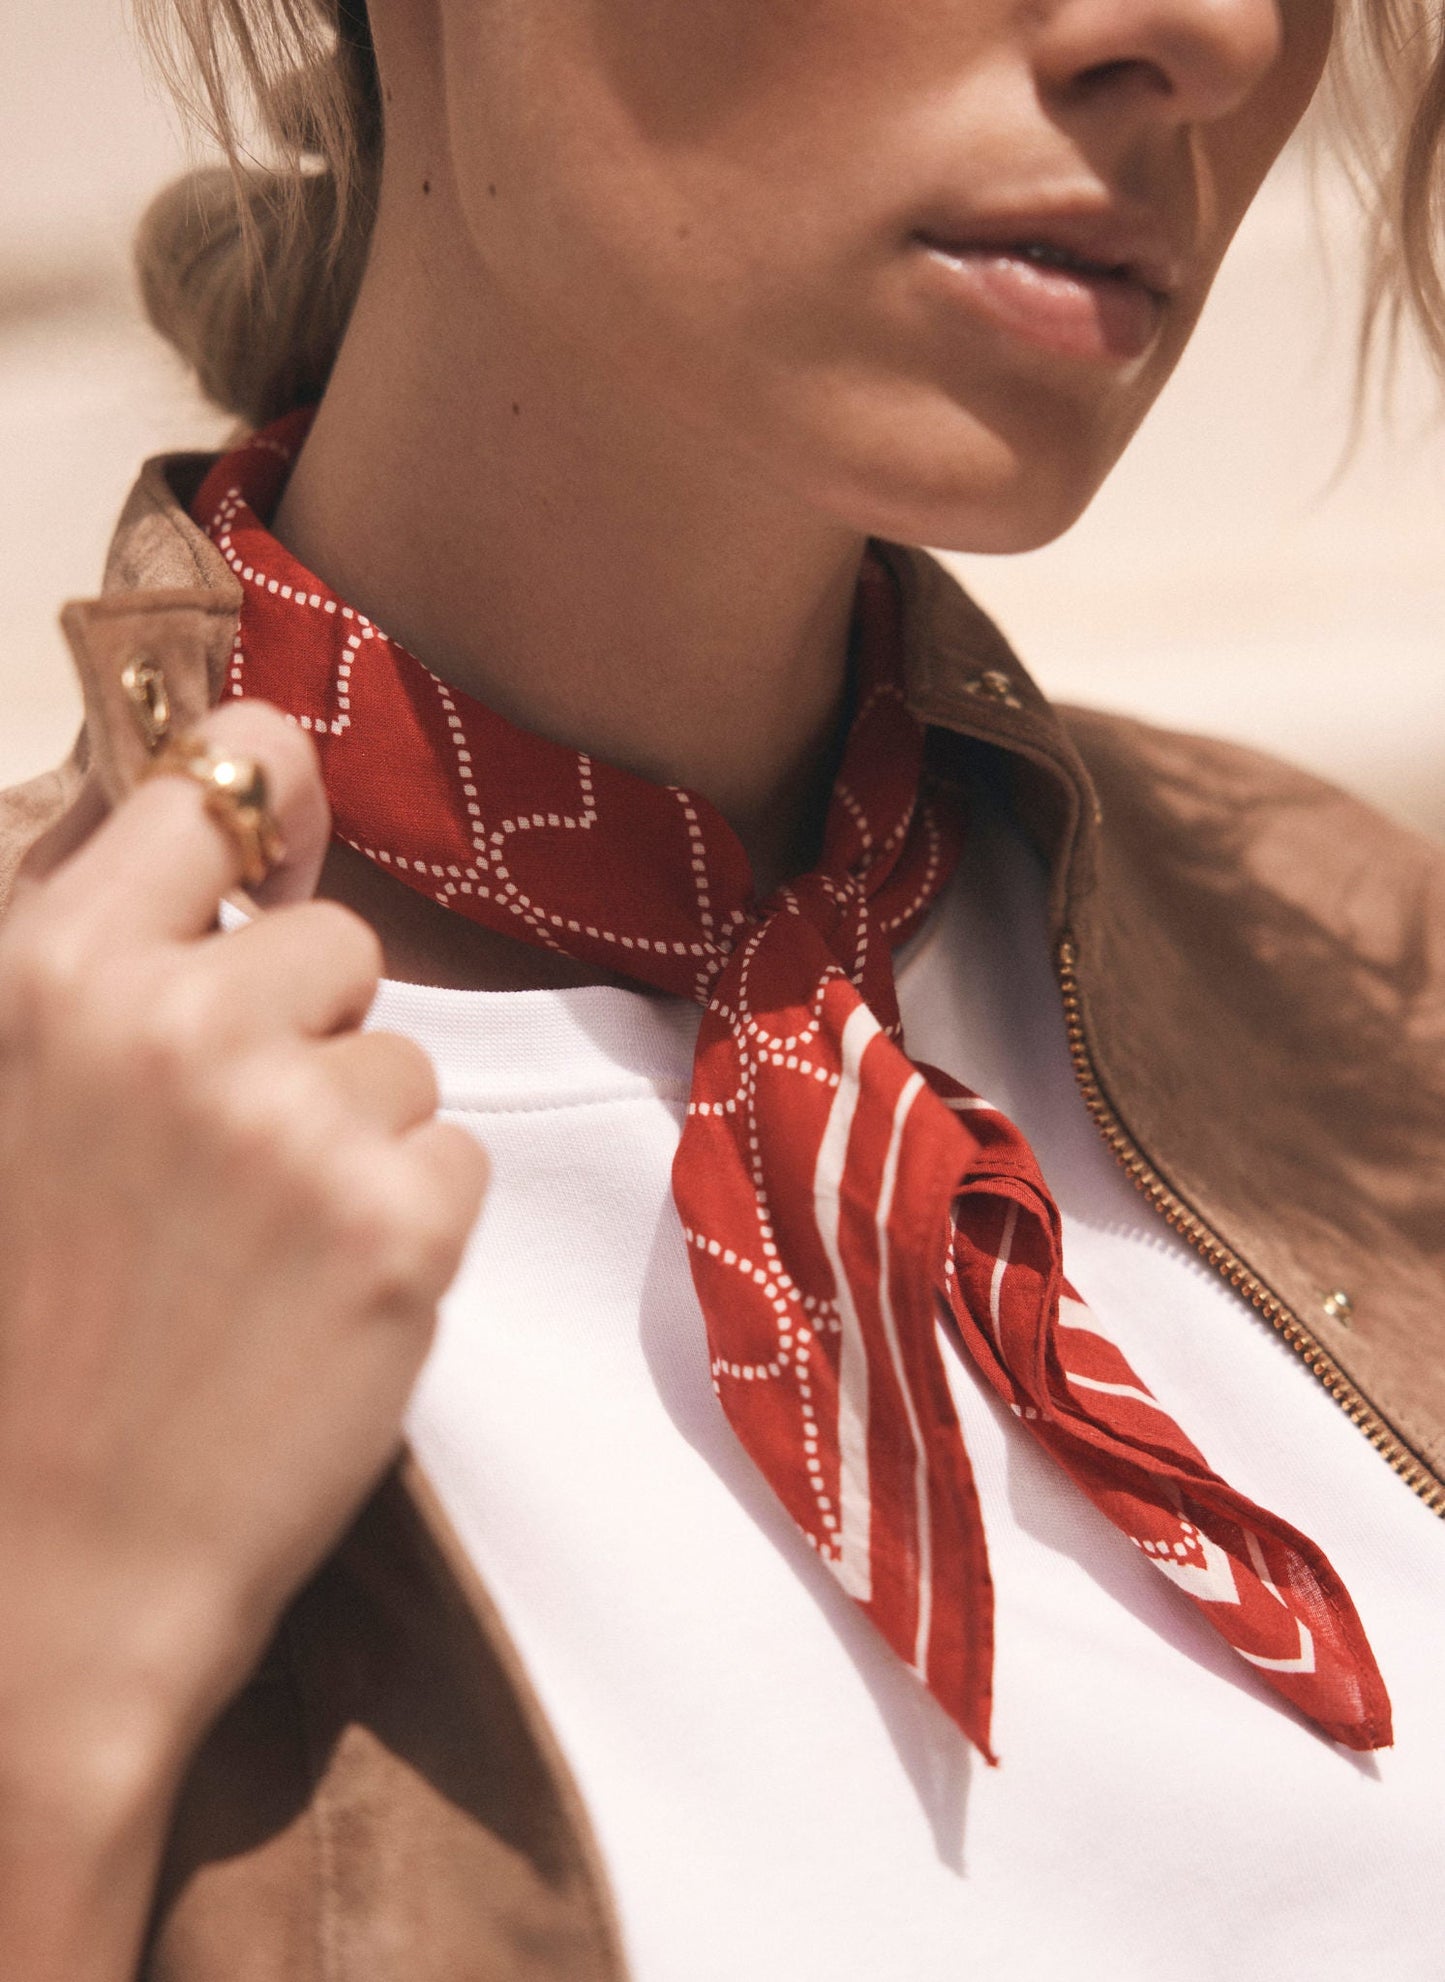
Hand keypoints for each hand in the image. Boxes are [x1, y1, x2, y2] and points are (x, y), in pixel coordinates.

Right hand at [0, 702, 486, 1972]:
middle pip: (337, 942)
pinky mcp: (402, 1230)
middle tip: (222, 1157)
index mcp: (51, 975)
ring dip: (352, 1140)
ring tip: (247, 1257)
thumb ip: (84, 974)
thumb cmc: (6, 1346)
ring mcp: (298, 1126)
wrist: (31, 1585)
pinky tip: (312, 1307)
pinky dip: (406, 1222)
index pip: (222, 782)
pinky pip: (452, 1158)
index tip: (275, 850)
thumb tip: (222, 863)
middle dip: (303, 1026)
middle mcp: (177, 1025)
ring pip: (401, 1064)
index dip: (265, 809)